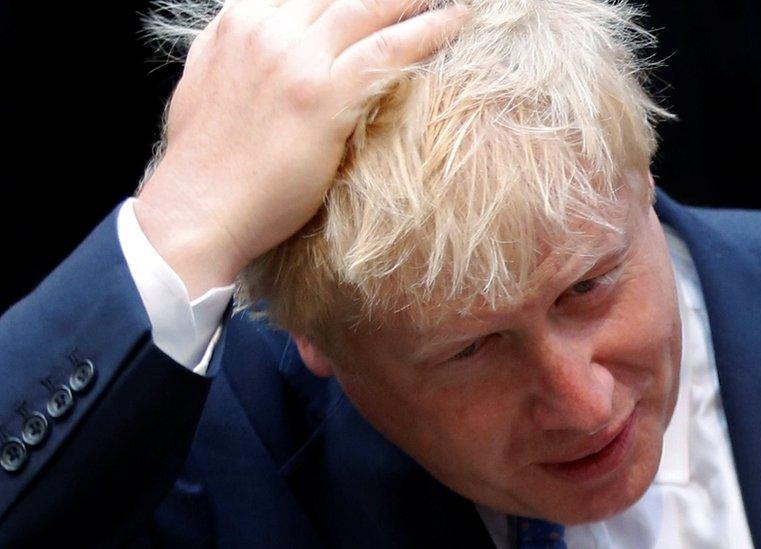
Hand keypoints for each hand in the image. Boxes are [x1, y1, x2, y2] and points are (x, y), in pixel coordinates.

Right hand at [134, 0, 467, 297]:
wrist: (198, 210)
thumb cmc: (205, 161)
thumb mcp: (205, 81)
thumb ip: (235, 47)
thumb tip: (254, 33)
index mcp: (240, 22)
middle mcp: (268, 29)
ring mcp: (297, 59)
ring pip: (370, 6)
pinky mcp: (324, 96)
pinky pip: (387, 50)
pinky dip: (429, 30)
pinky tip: (456, 21)